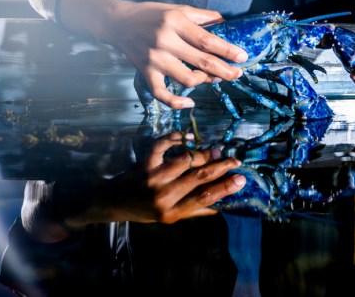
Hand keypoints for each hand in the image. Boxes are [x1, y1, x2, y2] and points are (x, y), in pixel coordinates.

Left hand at [96, 133, 245, 223]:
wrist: (113, 203)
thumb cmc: (144, 211)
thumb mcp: (168, 217)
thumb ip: (193, 211)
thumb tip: (220, 206)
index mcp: (171, 212)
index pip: (203, 199)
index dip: (225, 188)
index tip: (241, 179)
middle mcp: (163, 195)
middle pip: (198, 177)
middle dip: (220, 167)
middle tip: (235, 160)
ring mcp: (153, 177)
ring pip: (184, 160)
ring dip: (203, 153)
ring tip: (215, 151)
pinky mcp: (144, 163)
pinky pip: (163, 145)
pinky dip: (175, 138)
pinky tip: (187, 137)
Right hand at [101, 0, 248, 108]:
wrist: (118, 23)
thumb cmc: (151, 14)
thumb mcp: (178, 9)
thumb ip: (203, 16)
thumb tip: (226, 22)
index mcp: (175, 22)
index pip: (207, 40)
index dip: (227, 50)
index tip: (242, 57)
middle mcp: (165, 41)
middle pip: (201, 61)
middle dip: (224, 70)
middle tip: (237, 73)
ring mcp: (154, 59)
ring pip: (186, 78)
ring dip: (205, 81)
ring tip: (215, 78)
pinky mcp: (145, 72)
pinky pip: (161, 93)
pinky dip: (175, 102)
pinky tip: (189, 102)